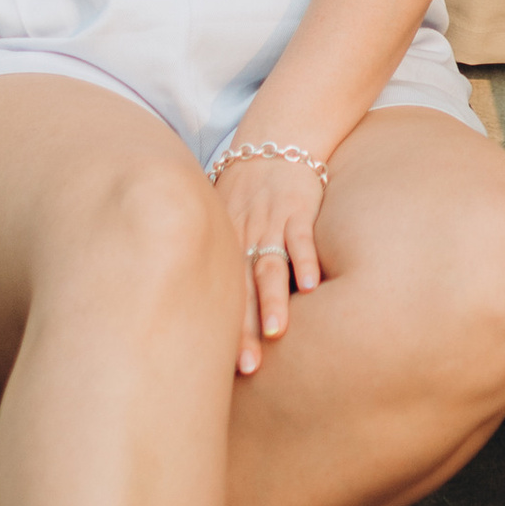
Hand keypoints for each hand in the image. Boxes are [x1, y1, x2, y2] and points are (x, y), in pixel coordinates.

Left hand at [214, 149, 326, 373]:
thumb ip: (214, 250)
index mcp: (223, 242)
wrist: (276, 139)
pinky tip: (310, 285)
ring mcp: (270, 222)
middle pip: (240, 289)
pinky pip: (301, 237)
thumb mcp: (220, 213)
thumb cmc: (246, 185)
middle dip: (243, 329)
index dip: (220, 329)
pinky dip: (306, 260)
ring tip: (275, 332)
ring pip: (269, 266)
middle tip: (247, 366)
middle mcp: (243, 236)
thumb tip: (193, 295)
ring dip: (272, 300)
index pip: (218, 293)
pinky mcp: (298, 209)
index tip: (219, 366)